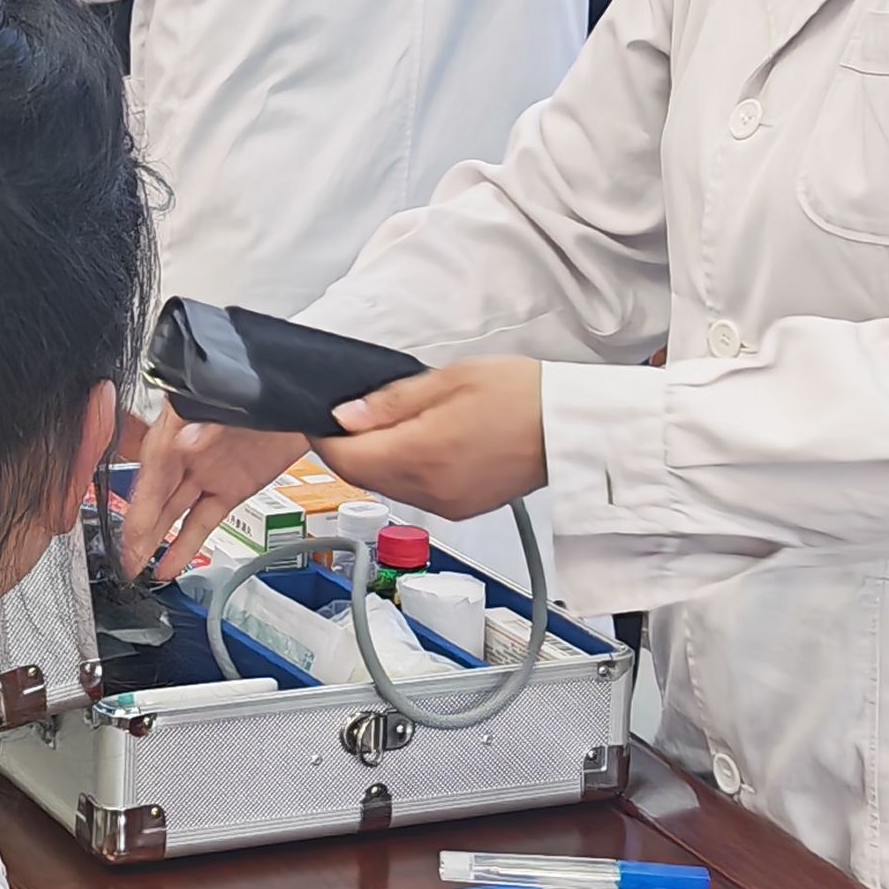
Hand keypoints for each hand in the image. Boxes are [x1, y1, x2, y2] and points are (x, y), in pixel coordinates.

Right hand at [121, 406, 307, 583]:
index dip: (140, 503)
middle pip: (157, 494)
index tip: (130, 532)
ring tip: (138, 568)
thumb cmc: (262, 383)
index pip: (153, 467)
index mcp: (180, 421)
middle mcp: (187, 448)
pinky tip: (170, 564)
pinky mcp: (230, 488)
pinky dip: (186, 543)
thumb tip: (187, 442)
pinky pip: (203, 520)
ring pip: (174, 510)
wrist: (305, 394)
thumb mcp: (236, 397)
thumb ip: (209, 422)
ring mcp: (208, 471)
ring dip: (156, 539)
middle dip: (139, 530)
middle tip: (126, 561)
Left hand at [315, 359, 550, 524]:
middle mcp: (430, 490)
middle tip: (349, 415)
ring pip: (386, 486)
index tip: (318, 416)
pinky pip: (414, 494)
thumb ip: (392, 402)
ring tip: (389, 424)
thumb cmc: (521, 394)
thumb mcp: (449, 379)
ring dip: (375, 460)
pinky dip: (403, 471)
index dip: (323, 437)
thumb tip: (346, 416)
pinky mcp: (460, 509)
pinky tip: (417, 445)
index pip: (346, 459)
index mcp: (422, 455)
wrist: (570, 429)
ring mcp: (446, 505)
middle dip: (347, 449)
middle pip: (362, 476)